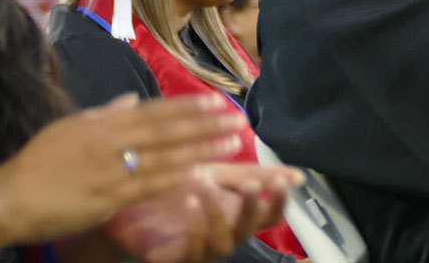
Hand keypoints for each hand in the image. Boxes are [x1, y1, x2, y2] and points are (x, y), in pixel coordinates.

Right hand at [0, 96, 244, 246]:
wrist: (8, 199)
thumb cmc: (37, 163)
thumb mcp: (69, 128)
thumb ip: (105, 114)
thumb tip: (133, 100)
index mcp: (104, 124)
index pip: (155, 111)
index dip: (189, 107)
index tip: (219, 102)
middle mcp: (111, 143)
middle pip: (167, 131)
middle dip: (206, 125)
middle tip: (238, 120)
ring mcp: (111, 172)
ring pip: (165, 158)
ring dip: (202, 151)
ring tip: (232, 144)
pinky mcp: (107, 199)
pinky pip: (149, 188)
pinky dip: (176, 180)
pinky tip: (201, 176)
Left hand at [106, 164, 301, 262]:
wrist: (129, 204)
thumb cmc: (178, 187)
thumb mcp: (220, 173)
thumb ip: (253, 173)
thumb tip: (299, 176)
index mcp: (239, 214)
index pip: (272, 216)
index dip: (280, 202)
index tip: (282, 181)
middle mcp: (226, 234)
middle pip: (252, 230)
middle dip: (254, 208)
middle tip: (253, 185)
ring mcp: (203, 249)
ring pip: (224, 242)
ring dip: (219, 211)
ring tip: (206, 183)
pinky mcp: (178, 258)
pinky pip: (194, 251)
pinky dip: (195, 226)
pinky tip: (188, 201)